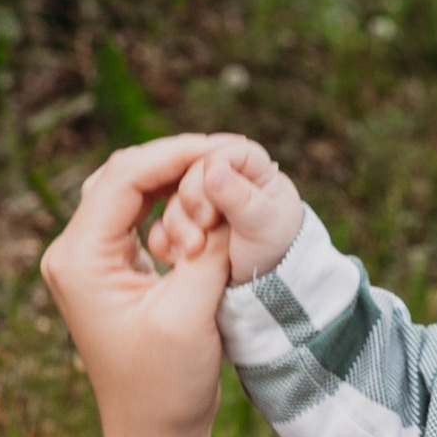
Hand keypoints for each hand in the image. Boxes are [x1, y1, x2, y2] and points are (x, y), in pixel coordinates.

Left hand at [39, 137, 229, 436]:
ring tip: (222, 174)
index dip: (177, 154)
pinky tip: (205, 205)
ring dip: (174, 181)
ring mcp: (88, 262)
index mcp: (79, 259)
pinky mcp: (109, 272)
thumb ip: (210, 245)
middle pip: (122, 177)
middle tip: (230, 154)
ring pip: (129, 192)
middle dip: (177, 161)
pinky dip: (170, 205)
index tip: (226, 147)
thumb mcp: (192, 312)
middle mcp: (73, 253)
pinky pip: (136, 218)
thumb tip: (227, 187)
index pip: (124, 178)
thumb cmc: (167, 387)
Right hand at [173, 135, 304, 285]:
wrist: (264, 283)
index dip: (206, 175)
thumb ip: (239, 196)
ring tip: (195, 249)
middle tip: (206, 226)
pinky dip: (166, 240)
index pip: (216, 152)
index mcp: (248, 164)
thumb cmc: (275, 246)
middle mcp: (222, 176)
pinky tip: (179, 255)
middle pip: (187, 173)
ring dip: (178, 225)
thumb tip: (213, 170)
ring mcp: (200, 200)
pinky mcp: (185, 222)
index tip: (212, 208)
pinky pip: (161, 224)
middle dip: (191, 202)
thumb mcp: (263, 223)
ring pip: (171, 200)